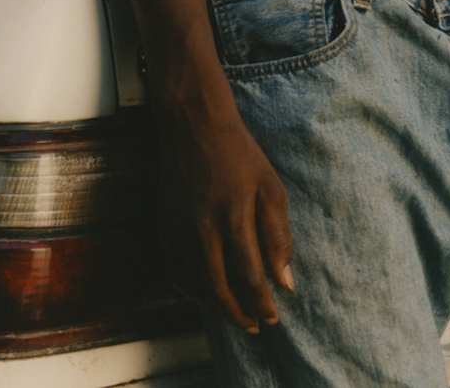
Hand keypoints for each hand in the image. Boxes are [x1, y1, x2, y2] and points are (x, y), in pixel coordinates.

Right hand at [158, 104, 294, 332]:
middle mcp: (202, 227)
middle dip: (237, 315)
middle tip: (253, 325)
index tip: (272, 317)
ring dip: (213, 307)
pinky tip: (202, 292)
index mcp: (233, 217)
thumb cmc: (238, 153)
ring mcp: (178, 226)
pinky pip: (172, 267)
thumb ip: (279, 236)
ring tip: (231, 314)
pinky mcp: (164, 222)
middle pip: (217, 289)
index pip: (249, 277)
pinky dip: (188, 288)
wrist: (194, 123)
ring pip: (192, 283)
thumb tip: (285, 280)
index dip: (261, 304)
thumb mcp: (271, 188)